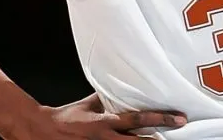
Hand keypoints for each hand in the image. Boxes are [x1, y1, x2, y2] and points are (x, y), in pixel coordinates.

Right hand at [4, 93, 186, 138]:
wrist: (42, 132)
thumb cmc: (68, 116)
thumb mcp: (90, 104)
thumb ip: (109, 99)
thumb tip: (127, 87)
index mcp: (105, 122)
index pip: (137, 119)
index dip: (160, 118)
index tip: (180, 118)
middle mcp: (105, 139)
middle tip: (180, 136)